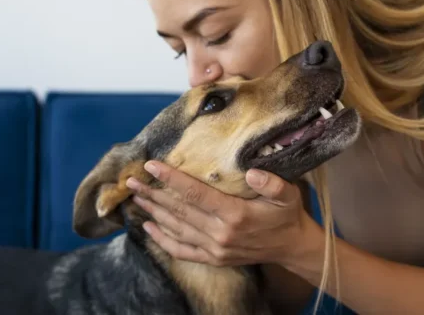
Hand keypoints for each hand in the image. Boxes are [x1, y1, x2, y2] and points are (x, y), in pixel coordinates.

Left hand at [126, 161, 319, 267]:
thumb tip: (251, 172)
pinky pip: (181, 250)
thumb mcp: (288, 194)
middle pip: (179, 211)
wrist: (291, 246)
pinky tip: (148, 228)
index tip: (152, 165)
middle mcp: (220, 233)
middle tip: (131, 180)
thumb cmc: (287, 215)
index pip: (196, 194)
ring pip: (176, 228)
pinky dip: (162, 240)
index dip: (172, 179)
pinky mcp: (213, 258)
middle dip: (153, 194)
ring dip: (153, 213)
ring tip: (136, 198)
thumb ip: (271, 183)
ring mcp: (214, 248)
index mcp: (235, 215)